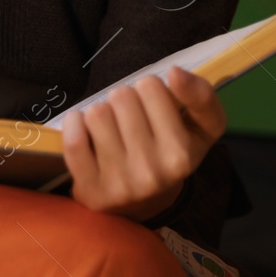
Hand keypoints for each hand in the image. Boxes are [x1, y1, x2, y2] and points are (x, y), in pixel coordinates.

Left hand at [61, 65, 225, 222]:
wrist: (145, 204)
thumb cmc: (171, 153)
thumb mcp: (202, 128)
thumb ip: (200, 95)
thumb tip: (175, 72)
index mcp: (181, 153)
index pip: (150, 86)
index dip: (148, 89)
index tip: (152, 105)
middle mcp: (153, 172)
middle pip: (121, 96)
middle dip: (123, 101)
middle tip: (129, 119)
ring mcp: (120, 183)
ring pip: (97, 113)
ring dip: (100, 114)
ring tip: (110, 128)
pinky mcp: (91, 190)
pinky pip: (73, 141)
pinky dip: (75, 125)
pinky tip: (84, 129)